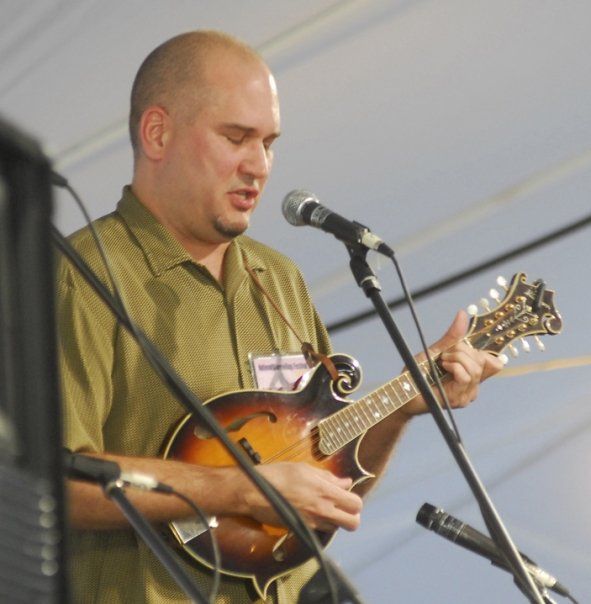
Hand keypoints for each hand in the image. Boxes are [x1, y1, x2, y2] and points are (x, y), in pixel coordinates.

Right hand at [240, 462, 361, 531]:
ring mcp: (313, 523)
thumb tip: (345, 482)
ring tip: (324, 507)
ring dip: (336, 519)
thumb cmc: (279, 475)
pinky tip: (311, 512)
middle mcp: (323, 510)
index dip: (354, 499)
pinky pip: (321, 530)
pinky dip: (322, 523)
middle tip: (342, 506)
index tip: (346, 493)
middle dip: (352, 515)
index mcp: (325, 492)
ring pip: (338, 528)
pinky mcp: (303, 530)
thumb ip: (328, 477)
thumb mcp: (305, 469)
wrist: (255, 493)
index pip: (355, 504)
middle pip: (353, 523)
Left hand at [401, 310, 503, 415]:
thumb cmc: (418, 373)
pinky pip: (465, 377)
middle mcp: (472, 387)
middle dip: (462, 351)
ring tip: (442, 361)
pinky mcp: (457, 399)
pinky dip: (455, 367)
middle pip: (482, 361)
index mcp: (471, 376)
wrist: (403, 390)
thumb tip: (463, 314)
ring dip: (456, 358)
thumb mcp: (436, 350)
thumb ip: (453, 337)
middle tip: (444, 354)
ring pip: (474, 369)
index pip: (494, 364)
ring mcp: (466, 394)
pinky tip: (443, 367)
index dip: (483, 352)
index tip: (461, 348)